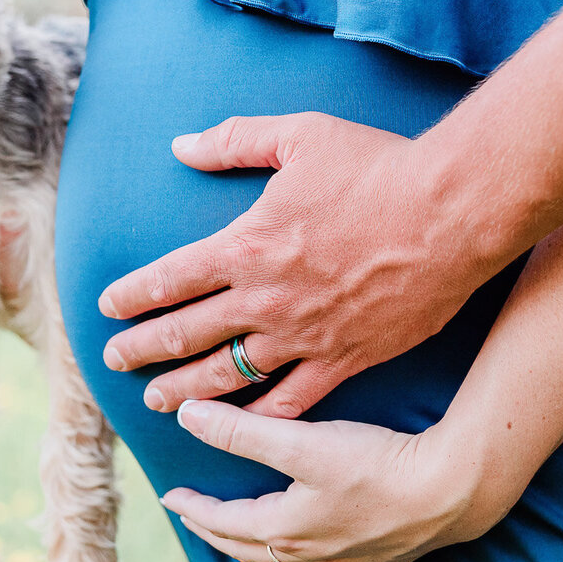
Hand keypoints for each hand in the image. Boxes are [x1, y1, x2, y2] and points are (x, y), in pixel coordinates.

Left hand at [99, 113, 489, 416]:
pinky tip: (238, 427)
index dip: (133, 295)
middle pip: (185, 333)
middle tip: (114, 362)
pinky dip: (258, 415)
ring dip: (185, 390)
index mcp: (247, 245)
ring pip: (227, 374)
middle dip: (142, 350)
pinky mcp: (345, 358)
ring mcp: (303, 335)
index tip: (108, 307)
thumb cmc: (378, 168)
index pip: (169, 278)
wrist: (454, 213)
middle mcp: (265, 298)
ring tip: (156, 403)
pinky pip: (291, 399)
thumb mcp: (300, 134)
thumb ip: (234, 140)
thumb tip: (181, 145)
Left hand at [161, 399, 502, 561]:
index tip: (170, 496)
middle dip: (214, 530)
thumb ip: (241, 431)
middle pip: (246, 549)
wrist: (451, 492)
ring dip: (250, 551)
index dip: (194, 508)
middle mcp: (308, 557)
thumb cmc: (376, 463)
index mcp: (284, 528)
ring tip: (236, 537)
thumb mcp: (301, 441)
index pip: (223, 521)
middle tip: (192, 517)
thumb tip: (187, 415)